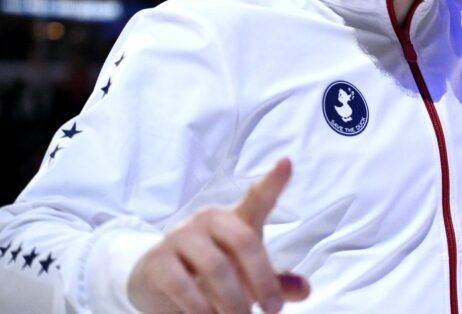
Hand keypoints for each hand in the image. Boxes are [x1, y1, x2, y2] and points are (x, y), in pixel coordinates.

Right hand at [127, 158, 310, 312]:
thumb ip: (276, 281)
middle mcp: (210, 220)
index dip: (274, 181)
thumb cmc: (212, 273)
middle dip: (263, 279)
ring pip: (216, 268)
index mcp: (236, 219)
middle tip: (273, 310)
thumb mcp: (246, 275)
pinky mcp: (157, 260)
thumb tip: (305, 289)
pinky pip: (182, 284)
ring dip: (233, 302)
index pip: (258, 197)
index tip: (286, 163)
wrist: (157, 283)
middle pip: (244, 241)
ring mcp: (181, 236)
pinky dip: (200, 308)